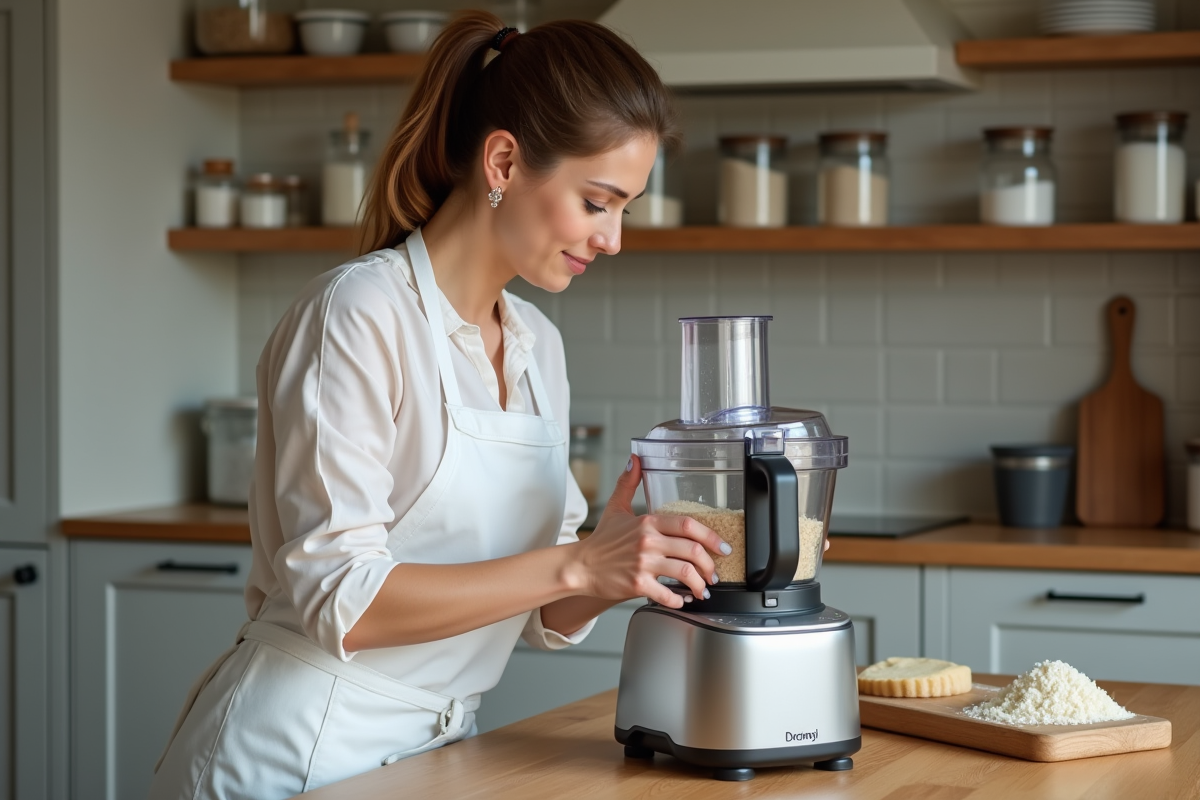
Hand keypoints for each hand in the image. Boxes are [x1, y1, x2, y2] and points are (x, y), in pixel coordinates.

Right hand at [571, 455, 731, 609]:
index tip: (722, 547)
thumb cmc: (601, 540)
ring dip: (700, 585)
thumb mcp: (616, 508)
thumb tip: (634, 460)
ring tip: (702, 590)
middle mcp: (648, 542)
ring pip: (684, 573)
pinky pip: (666, 594)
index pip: (688, 525)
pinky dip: (678, 600)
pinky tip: (681, 600)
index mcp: (648, 523)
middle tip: (714, 573)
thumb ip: (628, 483)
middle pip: (692, 550)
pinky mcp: (637, 584)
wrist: (580, 566)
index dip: (711, 537)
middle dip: (710, 565)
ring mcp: (643, 564)